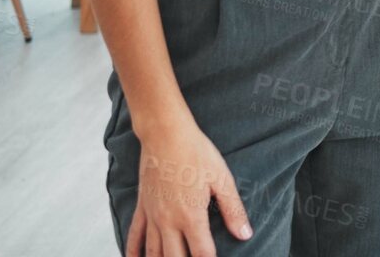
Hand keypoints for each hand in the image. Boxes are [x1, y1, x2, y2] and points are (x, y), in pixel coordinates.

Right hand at [127, 120, 251, 255]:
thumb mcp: (222, 180)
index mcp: (191, 216)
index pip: (202, 253)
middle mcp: (169, 222)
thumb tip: (245, 235)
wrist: (166, 135)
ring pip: (153, 252)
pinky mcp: (142, 207)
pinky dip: (133, 252)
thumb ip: (233, 210)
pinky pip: (134, 236)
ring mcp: (152, 216)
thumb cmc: (197, 154)